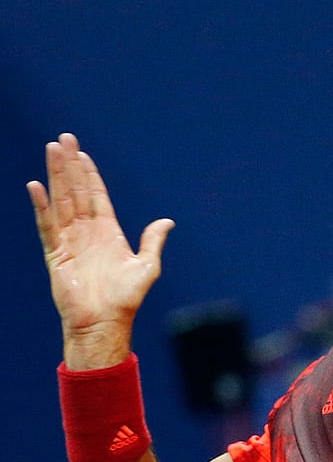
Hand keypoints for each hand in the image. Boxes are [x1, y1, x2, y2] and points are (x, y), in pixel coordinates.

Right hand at [27, 133, 174, 367]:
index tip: (82, 152)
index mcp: (108, 231)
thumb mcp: (147, 266)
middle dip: (69, 165)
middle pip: (75, 190)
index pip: (95, 195)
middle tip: (63, 139)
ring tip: (51, 150)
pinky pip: (47, 225)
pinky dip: (41, 206)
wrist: (105, 322)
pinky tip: (36, 186)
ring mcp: (69, 240)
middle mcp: (87, 231)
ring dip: (56, 175)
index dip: (88, 173)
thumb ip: (152, 241)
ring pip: (60, 200)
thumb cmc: (126, 298)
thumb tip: (167, 221)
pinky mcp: (56, 253)